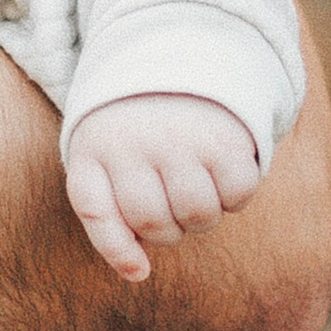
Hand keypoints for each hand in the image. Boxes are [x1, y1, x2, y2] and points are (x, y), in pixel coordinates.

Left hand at [63, 91, 262, 285]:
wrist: (176, 55)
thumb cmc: (134, 127)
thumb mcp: (104, 156)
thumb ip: (108, 214)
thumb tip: (137, 275)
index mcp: (93, 147)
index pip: (95, 212)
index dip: (118, 250)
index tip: (140, 271)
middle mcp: (133, 142)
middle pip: (155, 224)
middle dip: (169, 228)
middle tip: (172, 200)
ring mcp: (179, 139)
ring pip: (199, 216)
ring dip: (203, 214)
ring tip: (196, 184)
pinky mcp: (224, 137)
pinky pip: (237, 196)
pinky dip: (236, 195)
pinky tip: (222, 169)